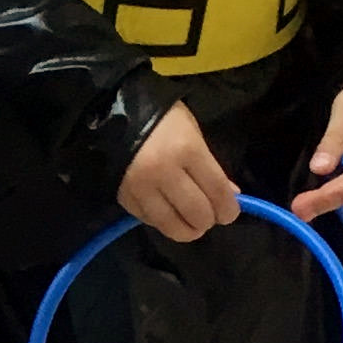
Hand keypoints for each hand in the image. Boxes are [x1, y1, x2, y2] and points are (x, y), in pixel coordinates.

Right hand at [120, 104, 241, 240]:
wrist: (112, 113)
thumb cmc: (161, 117)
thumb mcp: (192, 133)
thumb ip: (211, 166)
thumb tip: (230, 195)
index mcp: (187, 150)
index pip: (217, 191)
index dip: (228, 209)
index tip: (230, 213)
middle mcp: (164, 172)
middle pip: (197, 213)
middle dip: (209, 220)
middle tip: (209, 217)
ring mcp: (141, 187)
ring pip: (172, 225)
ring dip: (187, 230)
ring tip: (191, 224)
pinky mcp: (124, 198)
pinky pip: (149, 221)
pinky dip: (163, 222)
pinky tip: (168, 214)